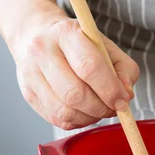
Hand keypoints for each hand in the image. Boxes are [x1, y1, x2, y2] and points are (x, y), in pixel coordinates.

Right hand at [12, 13, 137, 129]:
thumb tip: (126, 95)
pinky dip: (78, 121)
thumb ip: (125, 71)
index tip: (123, 101)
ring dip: (90, 117)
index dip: (110, 89)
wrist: (43, 39)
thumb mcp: (109, 49)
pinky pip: (57, 119)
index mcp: (67, 33)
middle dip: (101, 108)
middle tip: (114, 108)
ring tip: (100, 109)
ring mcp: (31, 73)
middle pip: (74, 93)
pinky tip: (85, 111)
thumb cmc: (82, 46)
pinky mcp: (28, 93)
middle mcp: (42, 50)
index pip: (89, 67)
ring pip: (64, 111)